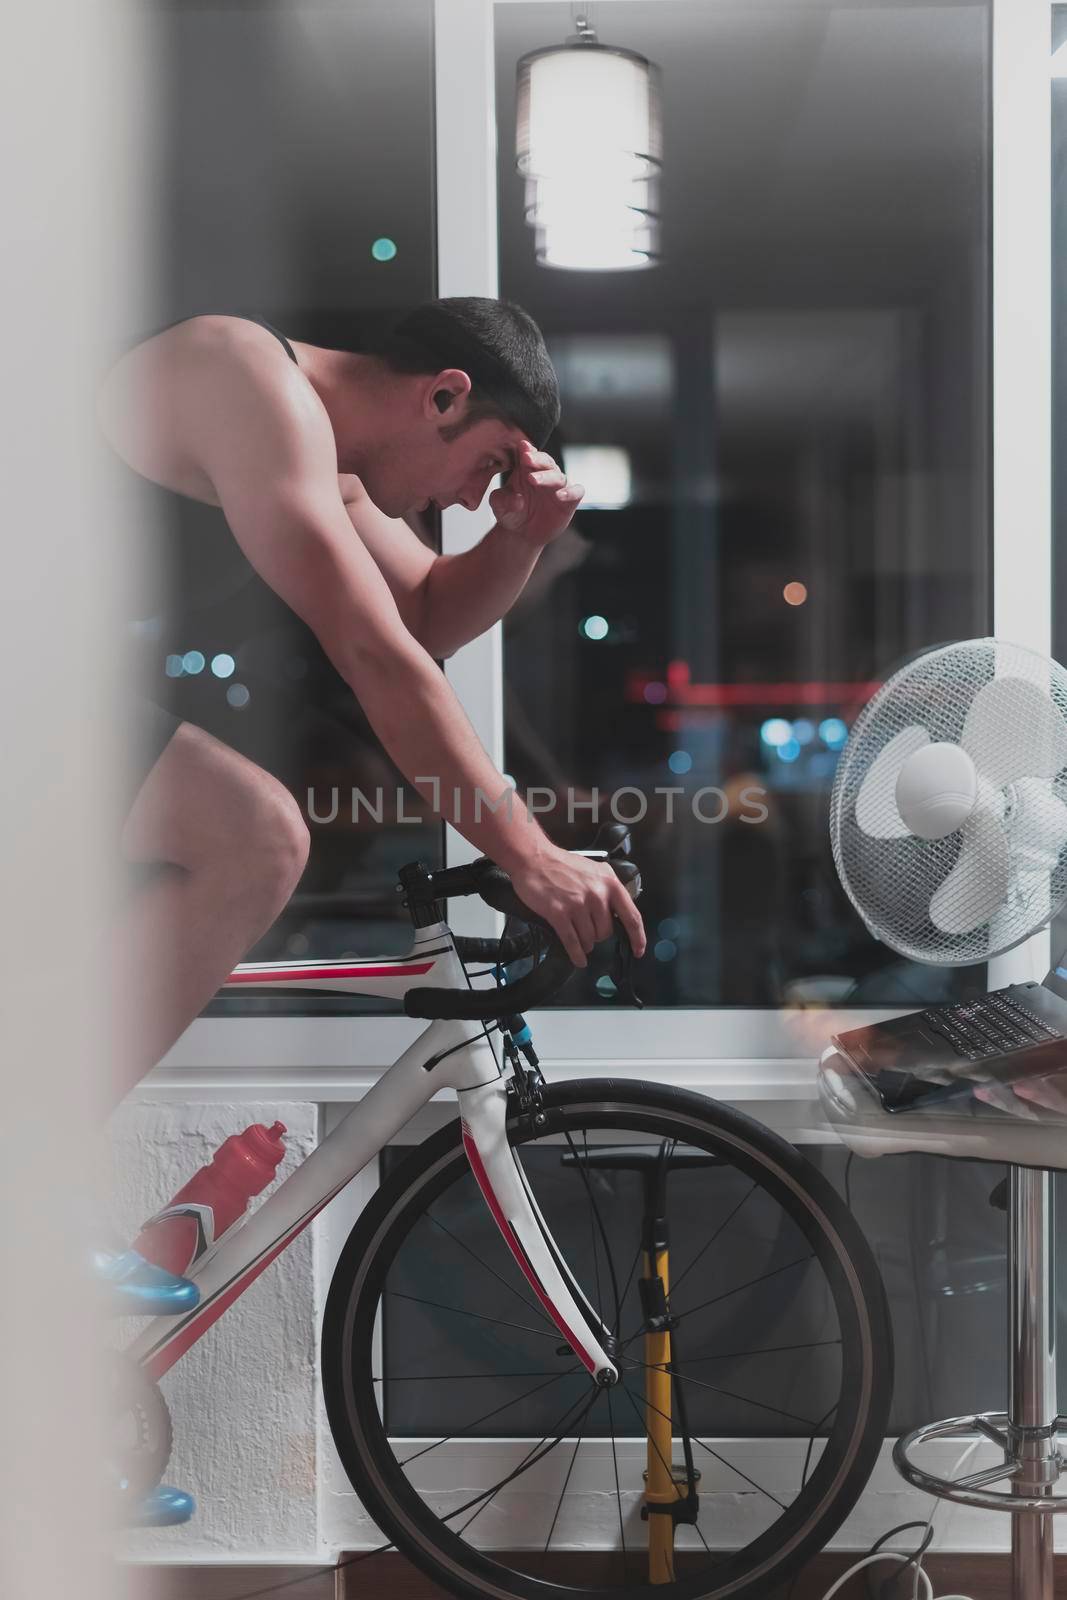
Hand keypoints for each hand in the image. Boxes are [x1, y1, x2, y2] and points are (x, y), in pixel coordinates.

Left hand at [489, 439, 583, 548]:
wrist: (522, 534)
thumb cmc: (511, 514)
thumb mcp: (499, 507)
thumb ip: (502, 500)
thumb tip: (517, 499)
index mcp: (526, 469)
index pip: (529, 455)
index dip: (527, 450)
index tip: (522, 447)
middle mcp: (544, 475)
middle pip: (545, 461)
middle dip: (537, 459)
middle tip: (526, 459)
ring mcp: (558, 487)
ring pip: (558, 476)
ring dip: (547, 476)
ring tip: (533, 480)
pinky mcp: (570, 500)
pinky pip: (576, 492)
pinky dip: (571, 492)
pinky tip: (560, 495)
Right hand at [506, 845, 645, 969]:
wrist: (535, 859)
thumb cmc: (563, 865)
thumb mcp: (595, 871)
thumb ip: (608, 890)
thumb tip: (617, 913)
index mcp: (610, 883)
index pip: (631, 916)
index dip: (637, 937)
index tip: (638, 950)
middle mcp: (597, 894)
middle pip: (606, 932)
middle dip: (598, 936)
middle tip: (588, 930)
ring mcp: (578, 904)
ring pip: (589, 939)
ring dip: (585, 943)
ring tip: (578, 936)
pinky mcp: (559, 913)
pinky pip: (573, 942)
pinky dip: (576, 954)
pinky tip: (579, 959)